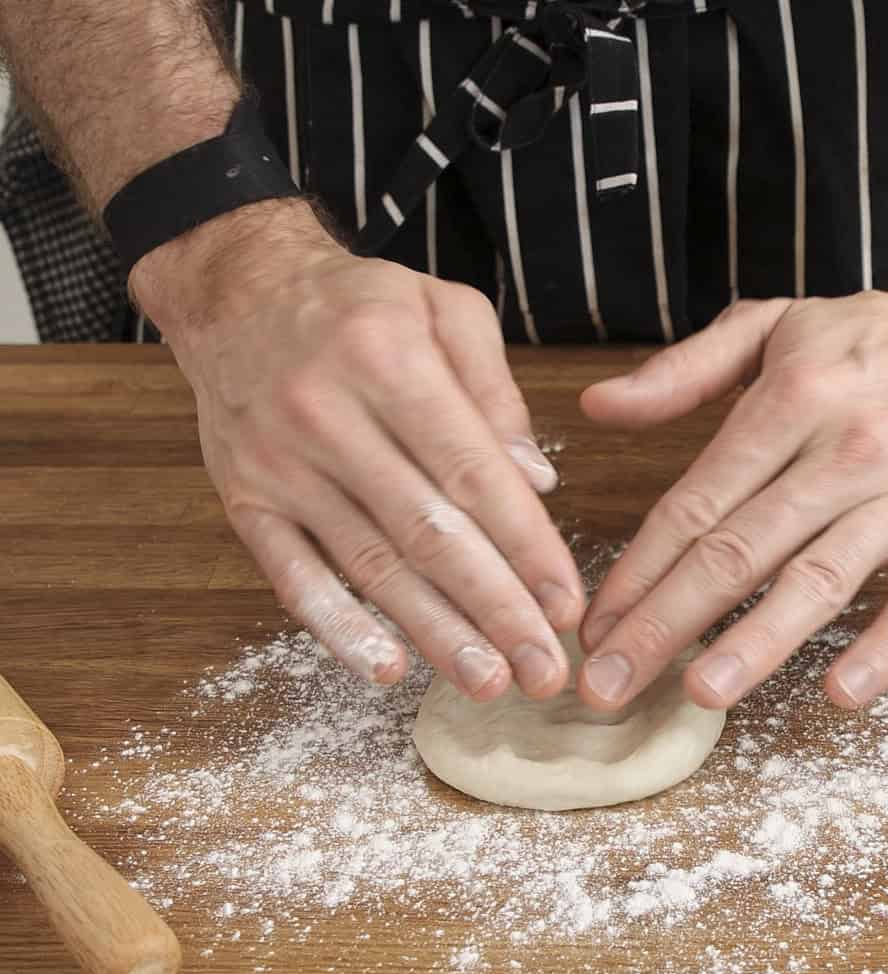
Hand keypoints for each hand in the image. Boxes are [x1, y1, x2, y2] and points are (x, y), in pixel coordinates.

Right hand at [132, 201, 583, 699]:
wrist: (235, 291)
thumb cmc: (359, 306)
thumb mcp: (443, 309)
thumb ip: (497, 393)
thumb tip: (538, 483)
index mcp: (389, 359)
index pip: (473, 472)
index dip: (526, 546)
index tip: (567, 604)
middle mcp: (328, 413)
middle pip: (427, 532)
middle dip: (495, 610)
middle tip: (543, 671)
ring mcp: (279, 463)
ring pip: (370, 564)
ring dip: (434, 632)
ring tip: (490, 682)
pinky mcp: (243, 499)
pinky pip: (291, 575)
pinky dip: (337, 626)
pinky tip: (386, 667)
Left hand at [574, 287, 887, 711]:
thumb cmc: (872, 337)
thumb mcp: (771, 326)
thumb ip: (681, 370)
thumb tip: (596, 406)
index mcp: (787, 403)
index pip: (695, 503)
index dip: (638, 570)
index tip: (594, 626)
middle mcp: (841, 452)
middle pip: (739, 551)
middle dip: (665, 624)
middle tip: (610, 685)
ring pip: (819, 580)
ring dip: (756, 643)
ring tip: (700, 693)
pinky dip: (884, 649)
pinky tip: (840, 692)